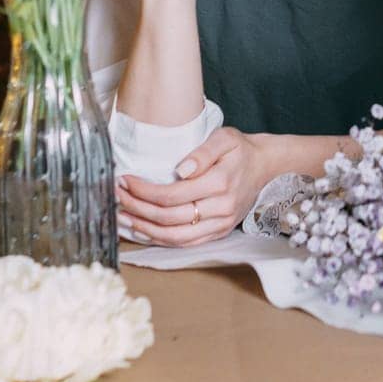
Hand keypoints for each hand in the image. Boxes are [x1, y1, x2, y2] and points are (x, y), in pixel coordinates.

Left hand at [115, 128, 272, 246]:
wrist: (265, 166)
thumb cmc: (240, 150)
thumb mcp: (225, 138)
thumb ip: (203, 152)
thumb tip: (180, 170)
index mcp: (220, 183)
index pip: (172, 195)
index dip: (144, 191)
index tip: (126, 180)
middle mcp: (220, 208)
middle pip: (169, 218)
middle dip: (138, 208)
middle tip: (117, 195)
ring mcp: (220, 224)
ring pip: (175, 237)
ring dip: (144, 229)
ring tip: (122, 216)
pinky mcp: (218, 233)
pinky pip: (185, 243)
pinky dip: (161, 240)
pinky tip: (143, 230)